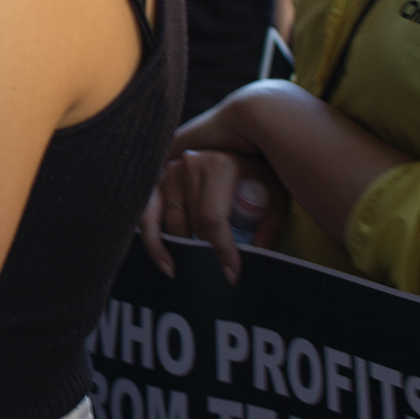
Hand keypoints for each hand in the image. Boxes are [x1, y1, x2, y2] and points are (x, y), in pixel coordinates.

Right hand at [141, 147, 285, 284]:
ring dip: (181, 250)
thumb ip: (269, 225)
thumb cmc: (256, 173)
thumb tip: (257, 255)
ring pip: (170, 224)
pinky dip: (152, 240)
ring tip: (189, 272)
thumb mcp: (273, 195)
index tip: (231, 275)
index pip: (212, 218)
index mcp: (217, 166)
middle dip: (204, 252)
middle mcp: (188, 167)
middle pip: (191, 224)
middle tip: (216, 274)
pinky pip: (146, 215)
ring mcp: (169, 173)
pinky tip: (164, 261)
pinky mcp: (157, 182)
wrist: (239, 143)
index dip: (221, 250)